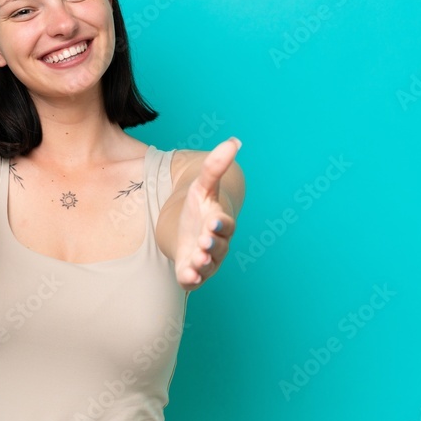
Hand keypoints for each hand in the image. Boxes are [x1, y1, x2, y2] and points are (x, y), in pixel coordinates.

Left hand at [174, 137, 241, 290]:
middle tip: (204, 241)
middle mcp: (216, 243)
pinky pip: (194, 278)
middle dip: (212, 244)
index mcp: (220, 222)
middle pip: (218, 246)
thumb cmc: (199, 207)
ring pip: (208, 264)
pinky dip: (191, 278)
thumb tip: (233, 142)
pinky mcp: (191, 271)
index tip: (214, 220)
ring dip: (203, 263)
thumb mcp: (202, 186)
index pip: (225, 224)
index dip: (220, 224)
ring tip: (197, 259)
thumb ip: (214, 167)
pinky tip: (187, 277)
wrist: (187, 228)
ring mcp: (205, 259)